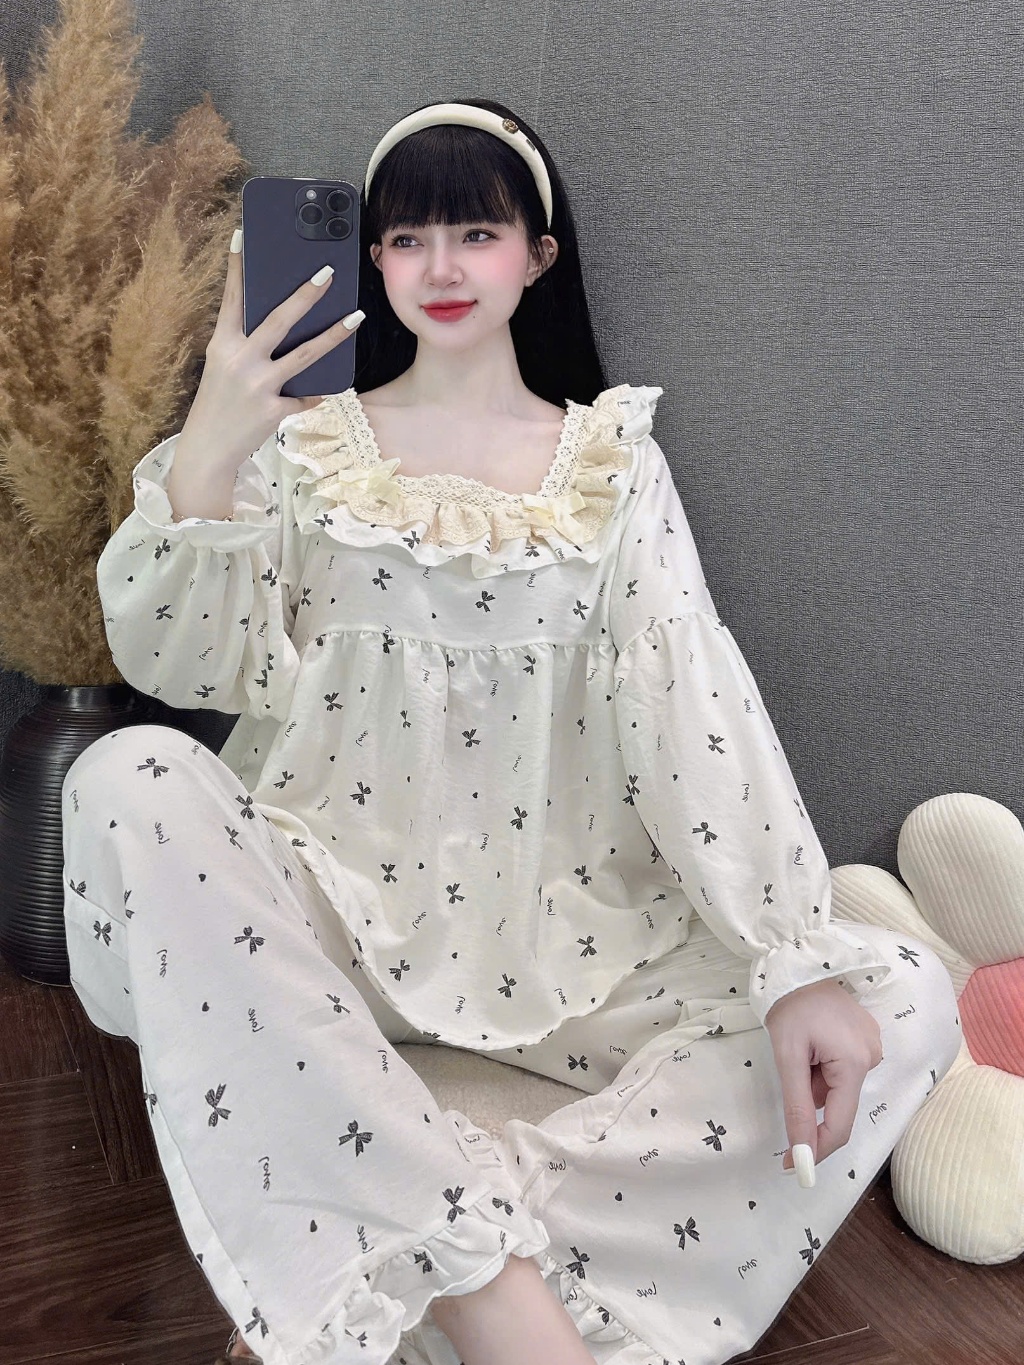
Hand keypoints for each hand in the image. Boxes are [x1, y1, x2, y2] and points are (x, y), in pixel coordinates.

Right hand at [177, 231, 364, 472]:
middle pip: (278, 320)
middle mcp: (240, 360)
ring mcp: (258, 385)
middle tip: (327, 272)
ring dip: (333, 334)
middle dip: (305, 295)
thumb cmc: (218, 404)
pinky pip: (305, 395)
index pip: (232, 299)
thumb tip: (285, 332)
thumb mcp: (223, 370)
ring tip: (356, 317)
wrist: (209, 449)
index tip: (243, 236)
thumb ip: (247, 349)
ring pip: (304, 354)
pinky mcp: (273, 409)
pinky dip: (315, 392)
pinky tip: (327, 389)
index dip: (236, 267)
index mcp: (222, 345)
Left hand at [764, 978, 882, 1170]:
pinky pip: (843, 1069)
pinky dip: (824, 1067)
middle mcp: (872, 1056)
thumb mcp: (788, 1057)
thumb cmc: (790, 1006)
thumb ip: (798, 1107)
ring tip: (802, 1045)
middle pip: (839, 1104)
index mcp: (855, 1062)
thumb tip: (801, 1154)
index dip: (817, 1149)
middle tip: (792, 1065)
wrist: (798, 963)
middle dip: (812, 1098)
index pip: (840, 1124)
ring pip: (839, 1087)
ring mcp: (872, 1046)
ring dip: (816, 1081)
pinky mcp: (866, 1038)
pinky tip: (813, 1041)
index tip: (792, 1168)